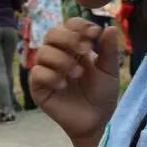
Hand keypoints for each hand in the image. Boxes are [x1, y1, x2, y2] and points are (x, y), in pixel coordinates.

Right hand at [28, 18, 119, 140]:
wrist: (96, 120)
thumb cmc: (102, 94)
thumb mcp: (109, 70)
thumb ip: (108, 50)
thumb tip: (109, 27)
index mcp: (74, 48)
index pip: (69, 26)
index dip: (79, 25)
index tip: (94, 33)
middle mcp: (58, 55)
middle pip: (52, 33)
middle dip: (69, 38)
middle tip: (85, 50)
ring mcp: (46, 70)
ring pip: (43, 52)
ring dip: (62, 60)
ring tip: (78, 74)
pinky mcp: (38, 87)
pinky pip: (37, 73)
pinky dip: (51, 76)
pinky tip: (64, 85)